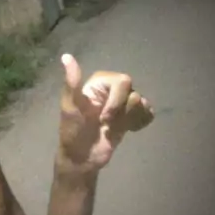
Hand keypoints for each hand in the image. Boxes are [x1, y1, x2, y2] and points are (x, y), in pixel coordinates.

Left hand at [58, 55, 153, 172]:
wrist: (82, 158)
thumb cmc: (73, 132)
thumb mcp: (69, 108)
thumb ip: (71, 83)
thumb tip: (66, 56)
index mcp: (100, 82)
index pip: (123, 81)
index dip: (117, 101)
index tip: (104, 117)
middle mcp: (113, 89)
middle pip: (134, 93)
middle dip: (123, 112)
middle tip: (106, 123)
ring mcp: (123, 103)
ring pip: (142, 103)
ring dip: (130, 119)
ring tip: (115, 127)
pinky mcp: (131, 116)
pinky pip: (148, 112)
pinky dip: (141, 122)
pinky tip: (129, 130)